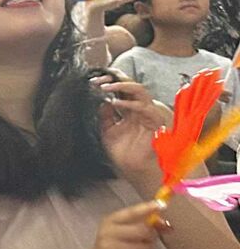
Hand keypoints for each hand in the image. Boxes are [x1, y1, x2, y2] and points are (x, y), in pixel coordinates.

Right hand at [85, 198, 164, 248]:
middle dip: (151, 236)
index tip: (161, 205)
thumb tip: (166, 225)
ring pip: (144, 248)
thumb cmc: (114, 247)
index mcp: (110, 221)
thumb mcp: (124, 232)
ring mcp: (108, 247)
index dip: (146, 208)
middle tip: (147, 240)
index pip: (131, 212)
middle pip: (142, 230)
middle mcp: (108, 232)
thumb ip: (143, 225)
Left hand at [94, 75, 166, 190]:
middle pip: (131, 85)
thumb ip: (105, 116)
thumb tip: (101, 102)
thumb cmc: (123, 152)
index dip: (109, 83)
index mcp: (130, 109)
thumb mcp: (107, 131)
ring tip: (105, 87)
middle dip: (115, 80)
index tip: (92, 82)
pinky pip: (145, 107)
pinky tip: (115, 103)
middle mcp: (140, 108)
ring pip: (140, 90)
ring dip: (122, 86)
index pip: (121, 90)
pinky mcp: (155, 121)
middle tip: (98, 81)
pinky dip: (130, 103)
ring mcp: (148, 113)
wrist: (133, 169)